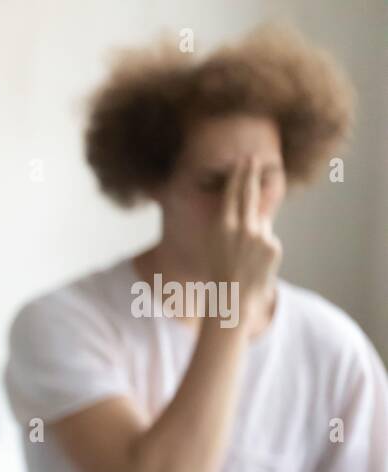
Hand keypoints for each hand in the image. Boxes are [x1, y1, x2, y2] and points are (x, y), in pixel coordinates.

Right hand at [205, 155, 281, 331]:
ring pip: (260, 223)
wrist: (233, 297)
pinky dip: (263, 247)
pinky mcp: (273, 245)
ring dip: (254, 233)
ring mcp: (260, 235)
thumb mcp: (215, 244)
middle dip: (251, 174)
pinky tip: (254, 263)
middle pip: (249, 193)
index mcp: (222, 226)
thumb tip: (248, 208)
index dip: (238, 176)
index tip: (243, 162)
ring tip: (243, 255)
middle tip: (253, 159)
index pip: (232, 193)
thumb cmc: (218, 272)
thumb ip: (229, 224)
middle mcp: (242, 227)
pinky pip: (268, 239)